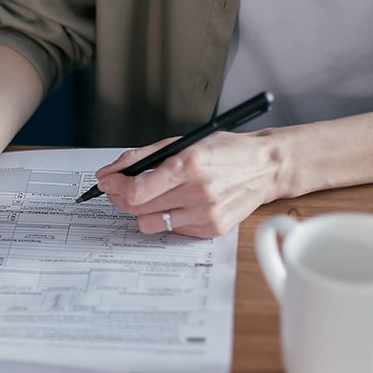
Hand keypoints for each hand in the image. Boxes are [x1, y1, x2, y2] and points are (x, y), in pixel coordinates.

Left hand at [94, 131, 287, 237]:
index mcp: (189, 165)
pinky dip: (166, 217)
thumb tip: (109, 171)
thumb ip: (141, 156)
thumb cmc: (224, 151)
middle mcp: (199, 192)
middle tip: (118, 188)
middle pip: (138, 208)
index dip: (114, 187)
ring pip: (150, 223)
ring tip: (149, 196)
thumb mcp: (182, 142)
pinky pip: (172, 230)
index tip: (107, 181)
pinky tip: (177, 203)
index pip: (136, 190)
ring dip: (142, 210)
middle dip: (120, 197)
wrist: (265, 167)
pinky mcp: (212, 228)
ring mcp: (207, 214)